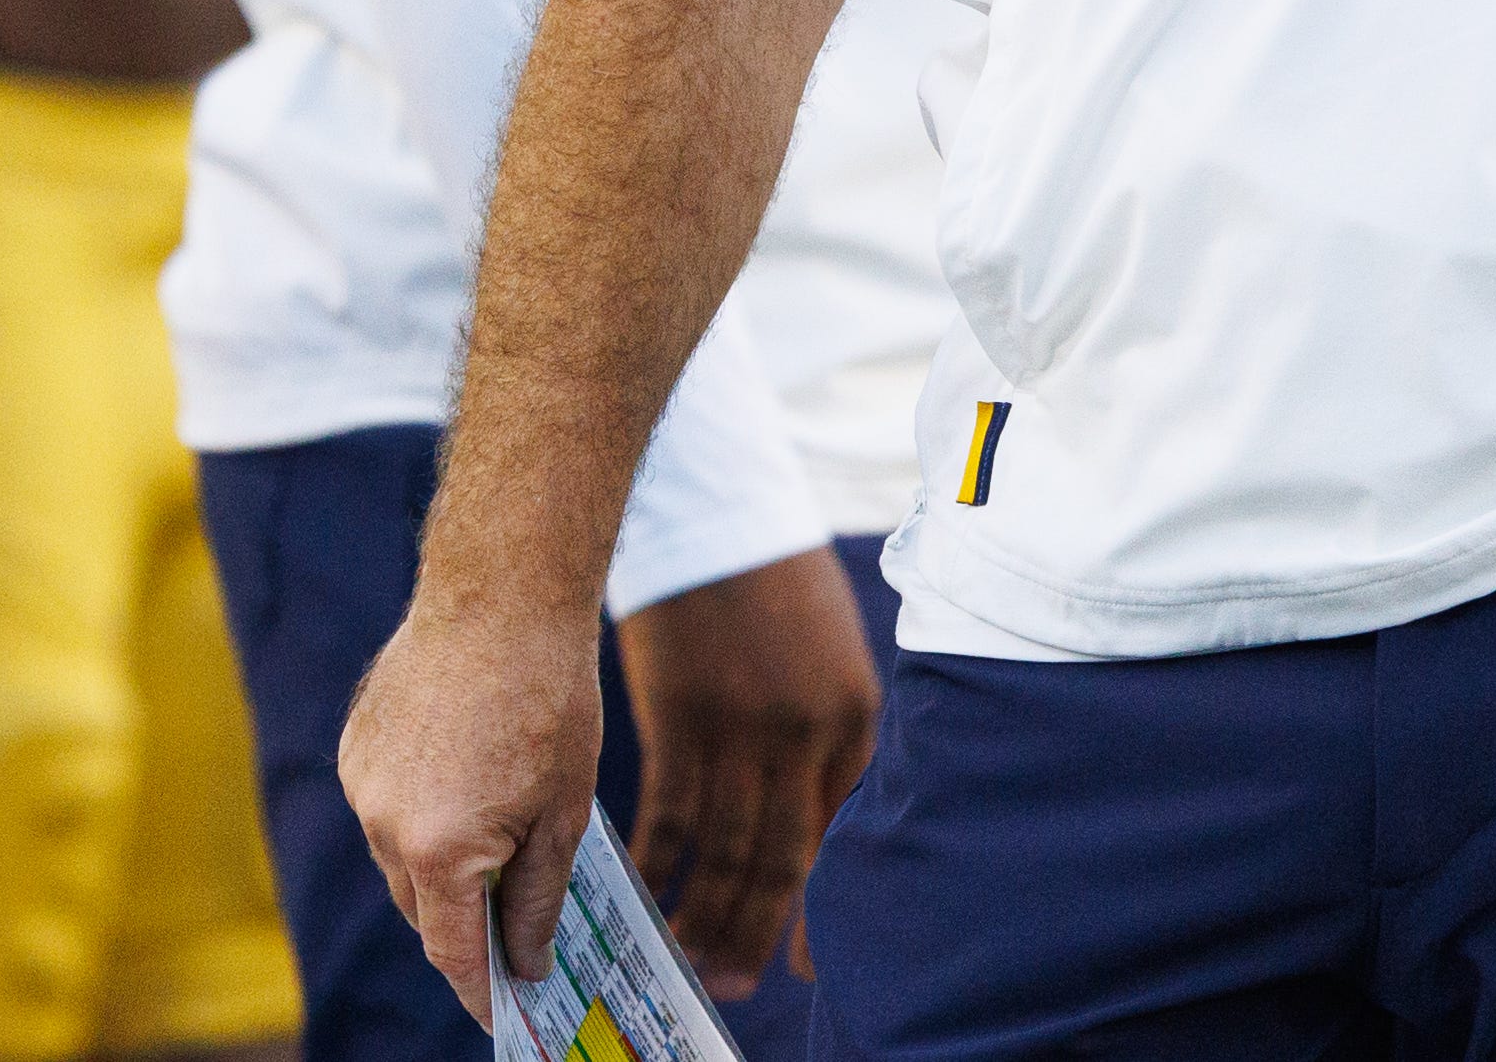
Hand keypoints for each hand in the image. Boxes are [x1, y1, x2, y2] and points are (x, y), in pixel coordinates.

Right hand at [342, 585, 607, 1023]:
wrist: (502, 596)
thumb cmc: (549, 699)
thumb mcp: (563, 812)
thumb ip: (537, 898)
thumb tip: (525, 963)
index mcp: (439, 851)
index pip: (452, 952)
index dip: (480, 989)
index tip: (503, 1013)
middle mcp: (384, 826)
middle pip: (424, 909)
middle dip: (465, 924)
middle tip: (513, 926)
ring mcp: (362, 784)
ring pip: (402, 858)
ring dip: (442, 862)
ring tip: (499, 830)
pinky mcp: (356, 747)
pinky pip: (386, 807)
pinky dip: (421, 812)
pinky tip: (466, 777)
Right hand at [615, 547, 881, 996]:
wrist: (714, 511)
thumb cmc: (777, 582)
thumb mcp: (832, 654)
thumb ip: (830, 736)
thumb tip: (818, 820)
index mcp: (850, 716)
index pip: (837, 836)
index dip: (817, 910)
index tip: (803, 966)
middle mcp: (802, 733)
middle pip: (779, 858)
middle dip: (755, 931)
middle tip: (734, 984)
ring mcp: (738, 728)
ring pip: (721, 849)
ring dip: (701, 912)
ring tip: (687, 958)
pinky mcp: (677, 719)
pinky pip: (669, 814)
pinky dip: (656, 862)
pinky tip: (646, 895)